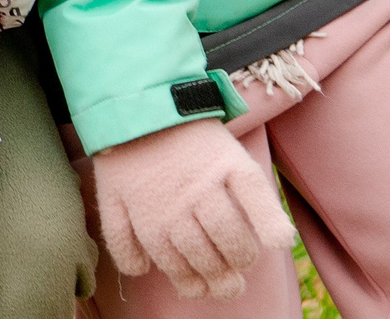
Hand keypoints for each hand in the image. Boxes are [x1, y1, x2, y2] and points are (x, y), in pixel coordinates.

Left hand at [88, 119, 292, 299]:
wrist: (144, 102)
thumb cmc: (126, 153)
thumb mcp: (111, 195)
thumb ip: (120, 237)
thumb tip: (141, 270)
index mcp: (151, 219)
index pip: (179, 268)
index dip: (194, 285)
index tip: (202, 288)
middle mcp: (180, 206)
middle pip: (208, 257)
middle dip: (221, 277)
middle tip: (230, 281)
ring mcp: (207, 184)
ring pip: (231, 236)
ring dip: (242, 256)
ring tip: (244, 259)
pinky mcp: (230, 161)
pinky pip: (256, 197)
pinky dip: (271, 222)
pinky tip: (278, 240)